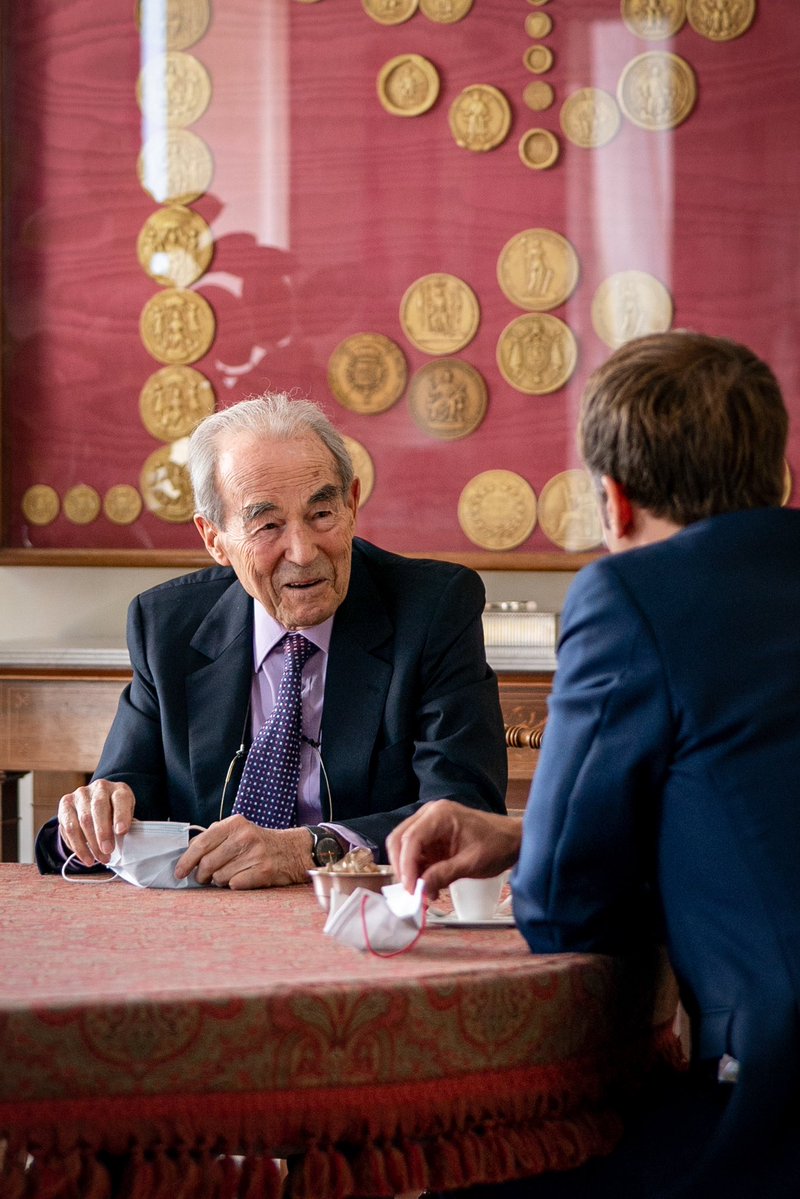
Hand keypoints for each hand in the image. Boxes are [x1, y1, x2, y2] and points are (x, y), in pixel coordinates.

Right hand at [58, 780, 135, 866]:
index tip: (122, 832)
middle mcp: (98, 788)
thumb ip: (126, 824)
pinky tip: (86, 857)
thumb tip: (121, 838)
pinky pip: (68, 828)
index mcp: (118, 789)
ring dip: (90, 844)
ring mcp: (80, 795)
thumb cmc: (116, 813)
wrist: (97, 803)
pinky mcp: (65, 805)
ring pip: (82, 820)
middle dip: (103, 833)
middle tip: (108, 851)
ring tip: (99, 859)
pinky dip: (78, 846)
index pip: (120, 799)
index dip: (121, 815)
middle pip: (98, 808)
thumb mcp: (127, 816)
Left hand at [174, 815, 312, 889]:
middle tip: (204, 878)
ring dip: (220, 881)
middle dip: (202, 875)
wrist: (293, 850)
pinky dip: (234, 885)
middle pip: (208, 864)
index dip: (186, 861)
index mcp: (235, 824)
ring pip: (220, 877)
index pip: (201, 844)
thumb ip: (214, 838)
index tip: (179, 873)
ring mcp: (256, 854)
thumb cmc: (259, 843)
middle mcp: (245, 836)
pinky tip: (242, 878)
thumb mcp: (238, 830)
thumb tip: (187, 854)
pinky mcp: (264, 871)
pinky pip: (235, 885)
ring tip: (230, 874)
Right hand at [387, 799, 521, 899]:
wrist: (513, 840)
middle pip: (400, 840)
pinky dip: (418, 871)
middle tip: (412, 892)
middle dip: (402, 867)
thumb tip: (421, 889)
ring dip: (409, 871)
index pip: (411, 838)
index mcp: (440, 814)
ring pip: (404, 848)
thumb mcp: (472, 863)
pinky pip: (416, 855)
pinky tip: (430, 886)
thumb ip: (444, 874)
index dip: (406, 865)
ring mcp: (430, 825)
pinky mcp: (432, 838)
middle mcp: (430, 815)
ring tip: (423, 892)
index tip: (411, 889)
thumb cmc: (498, 845)